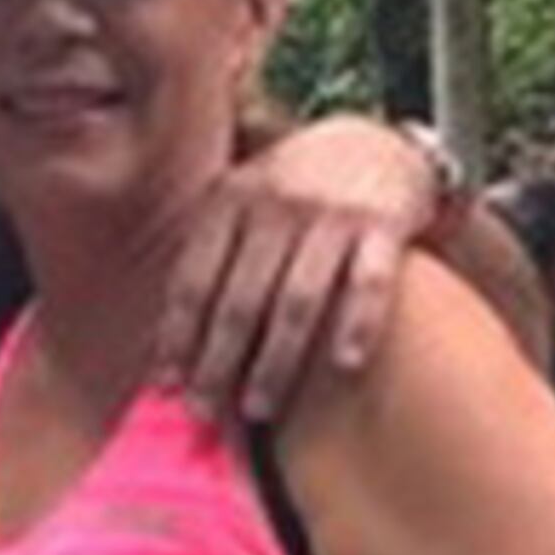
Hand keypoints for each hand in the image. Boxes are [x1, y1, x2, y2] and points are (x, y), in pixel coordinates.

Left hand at [160, 118, 442, 420]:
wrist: (378, 142)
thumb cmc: (299, 190)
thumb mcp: (245, 198)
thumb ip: (212, 251)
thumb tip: (169, 343)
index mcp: (231, 198)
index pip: (194, 278)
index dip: (178, 337)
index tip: (168, 386)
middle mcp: (276, 202)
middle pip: (241, 299)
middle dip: (218, 362)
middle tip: (206, 412)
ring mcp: (333, 213)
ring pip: (298, 300)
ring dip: (276, 360)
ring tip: (260, 407)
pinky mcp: (385, 223)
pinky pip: (369, 283)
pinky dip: (357, 324)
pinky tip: (344, 364)